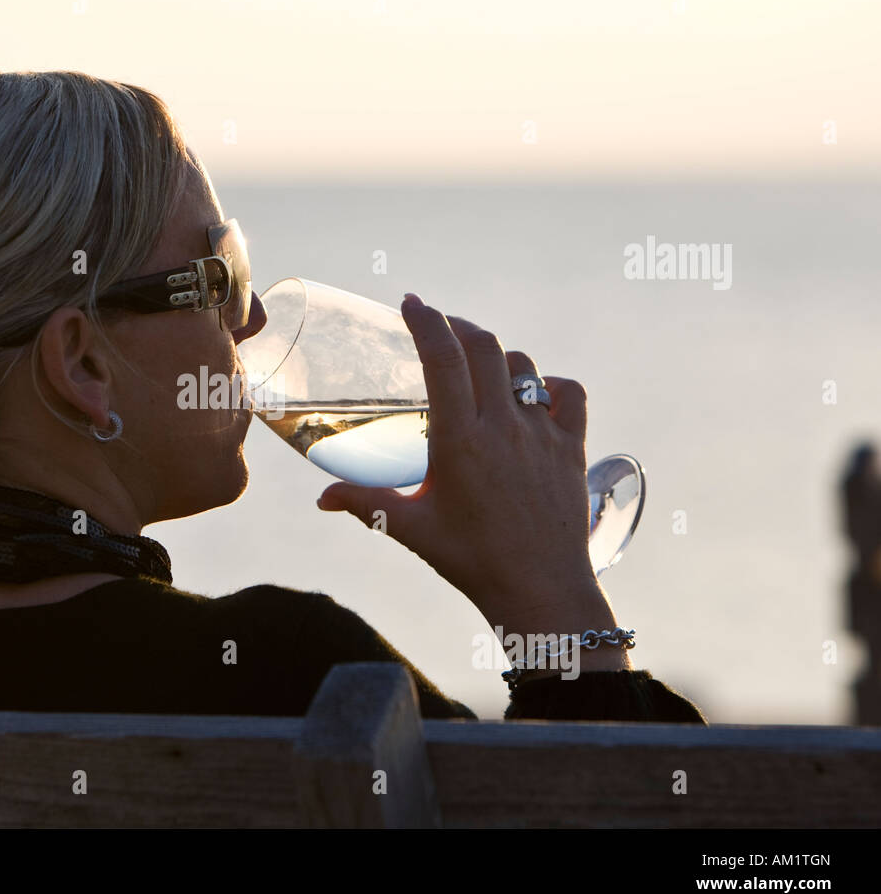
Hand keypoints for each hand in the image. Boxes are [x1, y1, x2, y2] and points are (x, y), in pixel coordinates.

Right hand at [317, 294, 619, 642]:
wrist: (542, 590)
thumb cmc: (471, 561)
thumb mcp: (411, 530)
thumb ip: (365, 504)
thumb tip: (322, 498)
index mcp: (461, 441)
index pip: (444, 359)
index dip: (426, 321)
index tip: (411, 303)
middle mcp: (504, 428)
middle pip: (484, 348)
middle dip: (457, 326)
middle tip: (438, 325)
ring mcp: (543, 434)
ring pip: (524, 367)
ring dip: (497, 356)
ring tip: (478, 364)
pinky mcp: (572, 447)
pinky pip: (569, 394)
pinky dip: (549, 384)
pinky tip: (532, 394)